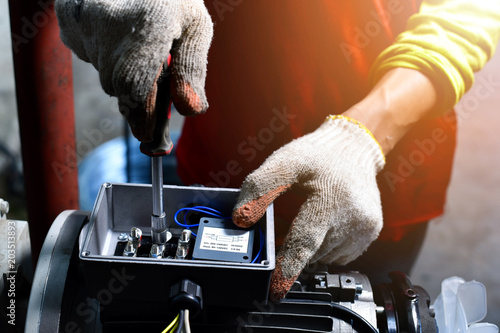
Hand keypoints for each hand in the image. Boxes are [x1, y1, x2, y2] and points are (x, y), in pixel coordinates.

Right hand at [55, 0, 212, 140]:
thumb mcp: (196, 27)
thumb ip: (193, 70)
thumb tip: (190, 110)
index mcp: (149, 22)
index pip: (135, 86)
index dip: (141, 116)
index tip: (148, 135)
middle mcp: (110, 21)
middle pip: (119, 85)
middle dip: (138, 98)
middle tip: (153, 92)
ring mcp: (84, 20)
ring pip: (105, 73)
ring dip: (124, 75)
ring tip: (140, 50)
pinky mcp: (69, 19)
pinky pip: (89, 57)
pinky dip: (107, 57)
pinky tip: (120, 37)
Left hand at [232, 116, 385, 300]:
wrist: (354, 147)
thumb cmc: (318, 155)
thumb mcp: (283, 163)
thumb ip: (259, 189)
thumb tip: (241, 219)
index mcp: (327, 202)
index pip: (304, 243)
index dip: (288, 269)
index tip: (276, 291)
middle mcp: (351, 219)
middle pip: (312, 251)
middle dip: (294, 248)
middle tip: (289, 223)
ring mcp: (364, 228)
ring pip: (326, 255)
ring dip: (311, 247)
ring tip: (309, 217)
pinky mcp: (371, 231)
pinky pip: (342, 252)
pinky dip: (327, 245)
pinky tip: (324, 223)